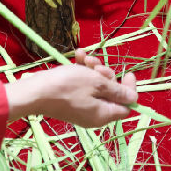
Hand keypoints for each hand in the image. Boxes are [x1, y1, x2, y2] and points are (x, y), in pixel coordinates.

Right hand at [5, 48, 136, 127]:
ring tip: (85, 58)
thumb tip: (134, 99)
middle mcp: (95, 114)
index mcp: (104, 114)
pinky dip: (82, 71)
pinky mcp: (71, 100)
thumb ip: (117, 91)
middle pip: (111, 93)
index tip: (128, 72)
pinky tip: (78, 56)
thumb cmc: (68, 86)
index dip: (129, 89)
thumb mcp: (97, 84)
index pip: (127, 105)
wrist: (36, 91)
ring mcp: (82, 107)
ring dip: (93, 69)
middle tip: (97, 65)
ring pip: (96, 85)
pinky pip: (83, 85)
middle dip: (106, 74)